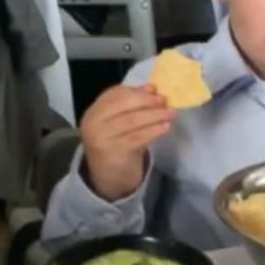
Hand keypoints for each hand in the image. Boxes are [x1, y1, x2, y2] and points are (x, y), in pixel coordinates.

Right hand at [79, 84, 174, 201]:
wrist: (108, 177)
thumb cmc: (117, 145)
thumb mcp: (121, 123)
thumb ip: (133, 105)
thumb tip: (152, 87)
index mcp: (94, 111)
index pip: (114, 94)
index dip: (136, 90)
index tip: (155, 89)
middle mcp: (93, 123)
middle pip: (122, 105)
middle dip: (146, 101)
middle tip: (165, 100)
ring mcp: (101, 138)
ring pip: (131, 120)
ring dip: (154, 115)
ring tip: (170, 113)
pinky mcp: (113, 152)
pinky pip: (137, 137)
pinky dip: (153, 130)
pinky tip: (165, 127)